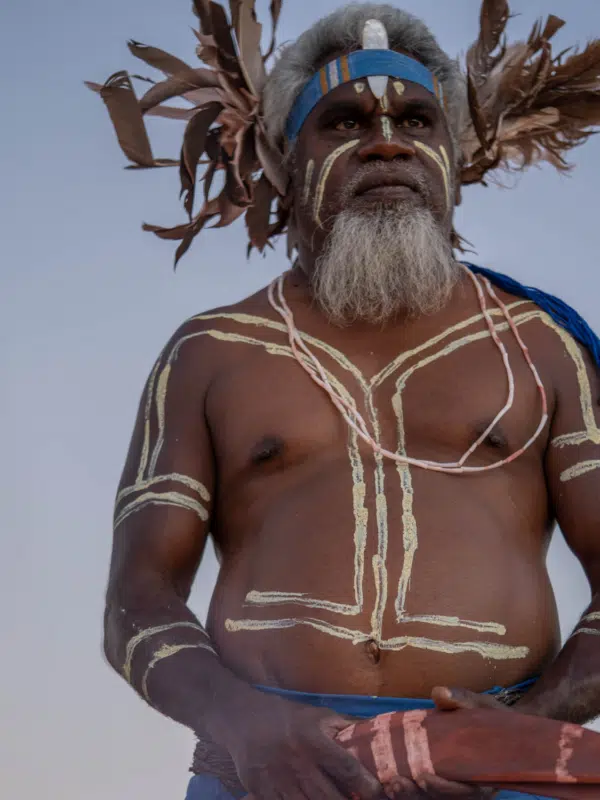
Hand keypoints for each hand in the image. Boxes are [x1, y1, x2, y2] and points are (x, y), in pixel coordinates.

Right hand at [218, 693, 385, 798]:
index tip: (381, 794)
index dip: (367, 787)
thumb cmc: (286, 715)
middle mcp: (296, 762)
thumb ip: (345, 727)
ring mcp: (276, 780)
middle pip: (329, 797)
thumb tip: (376, 733)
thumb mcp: (317, 715)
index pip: (347, 769)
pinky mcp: (260, 792)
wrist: (241, 716)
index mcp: (313, 739)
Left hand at [387, 685, 506, 797]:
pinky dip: (407, 791)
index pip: (467, 792)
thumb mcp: (483, 706)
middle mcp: (469, 787)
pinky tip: (388, 782)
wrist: (497, 729)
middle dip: (419, 795)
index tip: (423, 777)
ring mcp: (454, 787)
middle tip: (395, 783)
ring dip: (409, 795)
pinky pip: (424, 793)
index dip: (445, 789)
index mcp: (484, 775)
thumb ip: (463, 700)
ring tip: (389, 784)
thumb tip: (439, 692)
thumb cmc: (492, 718)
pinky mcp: (440, 781)